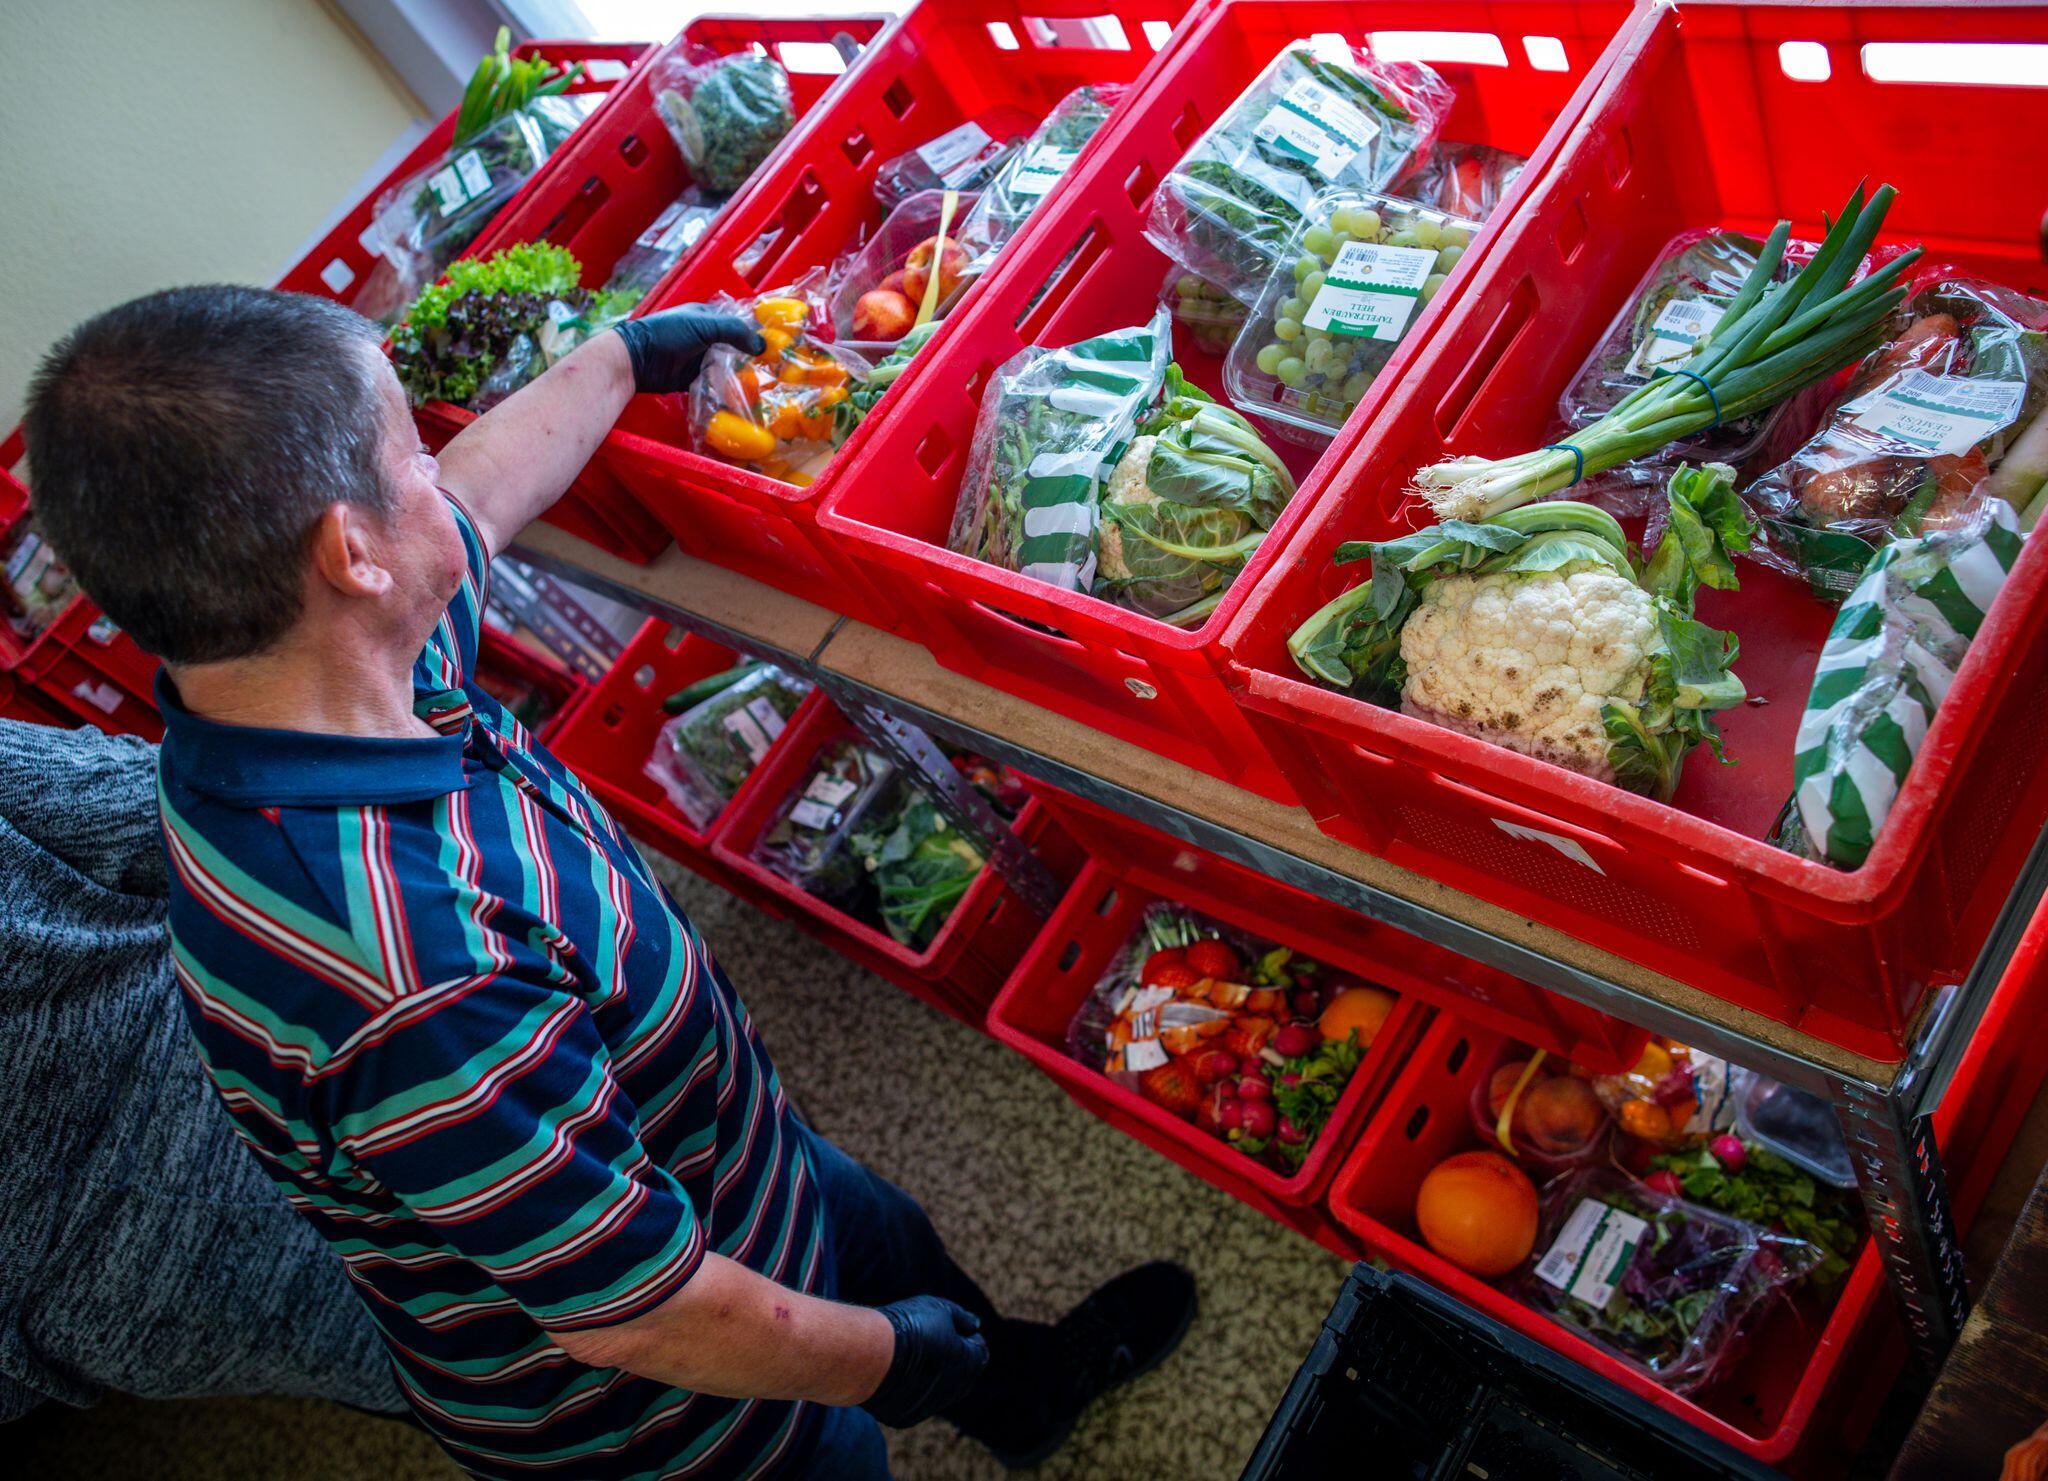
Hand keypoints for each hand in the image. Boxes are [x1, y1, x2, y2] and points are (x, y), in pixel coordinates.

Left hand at [613, 305, 764, 394]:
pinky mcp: (694, 379)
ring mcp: (699, 358)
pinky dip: (725, 390)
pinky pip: (715, 384)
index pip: (738, 322)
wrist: (637, 360)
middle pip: (735, 348)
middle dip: (751, 359)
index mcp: (708, 317)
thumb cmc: (668, 334)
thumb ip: (734, 331)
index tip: (775, 346)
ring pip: (727, 367)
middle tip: (773, 370)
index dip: (756, 332)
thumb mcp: (703, 325)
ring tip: (760, 387)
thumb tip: (762, 345)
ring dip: (739, 377)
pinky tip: (740, 396)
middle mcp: (706, 337)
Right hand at [860, 1296, 989, 1427]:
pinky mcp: (907, 1417)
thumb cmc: (910, 1326)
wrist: (873, 1354)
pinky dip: (909, 1389)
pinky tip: (894, 1371)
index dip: (966, 1335)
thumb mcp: (940, 1310)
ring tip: (907, 1353)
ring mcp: (932, 1406)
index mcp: (969, 1363)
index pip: (979, 1350)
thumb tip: (975, 1325)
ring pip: (937, 1389)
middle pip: (960, 1372)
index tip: (950, 1326)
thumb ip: (963, 1318)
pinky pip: (914, 1402)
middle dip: (951, 1356)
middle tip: (927, 1338)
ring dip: (930, 1373)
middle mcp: (955, 1390)